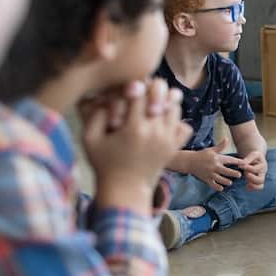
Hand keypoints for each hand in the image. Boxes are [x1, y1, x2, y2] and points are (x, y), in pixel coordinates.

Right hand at [83, 79, 191, 206]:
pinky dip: (176, 122)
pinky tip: (162, 124)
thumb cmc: (104, 164)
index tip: (129, 90)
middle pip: (163, 95)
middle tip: (142, 96)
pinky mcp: (174, 147)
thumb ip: (94, 116)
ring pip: (176, 107)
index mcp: (134, 128)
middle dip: (152, 90)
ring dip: (165, 103)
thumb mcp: (89, 140)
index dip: (134, 86)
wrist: (125, 190)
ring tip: (151, 108)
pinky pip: (185, 126)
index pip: (141, 92)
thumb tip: (107, 97)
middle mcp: (155, 131)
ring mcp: (168, 139)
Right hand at [188, 136, 246, 191]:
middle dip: (233, 173)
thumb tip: (227, 138)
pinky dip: (217, 187)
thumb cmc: (202, 155)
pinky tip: (221, 188)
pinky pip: (212, 184)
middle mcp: (214, 166)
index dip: (237, 162)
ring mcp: (210, 173)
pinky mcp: (206, 179)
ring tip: (230, 182)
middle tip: (239, 175)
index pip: (229, 160)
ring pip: (220, 179)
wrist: (189, 161)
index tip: (244, 163)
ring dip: (226, 181)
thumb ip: (220, 146)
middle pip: (226, 171)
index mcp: (217, 158)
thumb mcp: (211, 150)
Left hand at [241, 150, 266, 190]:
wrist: (258, 159)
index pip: (255, 169)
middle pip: (260, 180)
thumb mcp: (253, 154)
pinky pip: (258, 188)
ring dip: (252, 185)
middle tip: (246, 174)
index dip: (247, 168)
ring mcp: (261, 178)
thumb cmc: (255, 156)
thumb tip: (241, 164)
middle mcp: (263, 173)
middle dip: (251, 179)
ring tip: (247, 182)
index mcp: (263, 165)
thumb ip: (248, 159)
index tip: (240, 166)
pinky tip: (246, 186)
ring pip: (260, 186)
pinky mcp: (258, 182)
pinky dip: (252, 188)